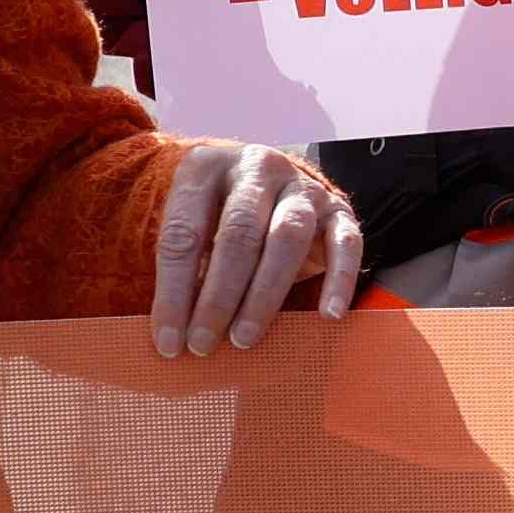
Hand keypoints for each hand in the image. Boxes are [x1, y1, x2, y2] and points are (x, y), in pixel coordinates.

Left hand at [146, 141, 351, 353]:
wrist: (266, 181)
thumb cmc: (218, 217)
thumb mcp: (193, 230)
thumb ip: (188, 271)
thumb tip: (177, 334)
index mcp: (205, 168)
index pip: (183, 233)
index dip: (173, 292)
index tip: (167, 341)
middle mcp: (256, 168)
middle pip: (238, 233)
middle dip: (218, 297)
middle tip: (203, 344)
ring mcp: (302, 185)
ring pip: (288, 237)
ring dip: (264, 294)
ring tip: (244, 338)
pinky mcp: (338, 207)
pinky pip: (346, 243)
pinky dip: (339, 281)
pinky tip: (328, 315)